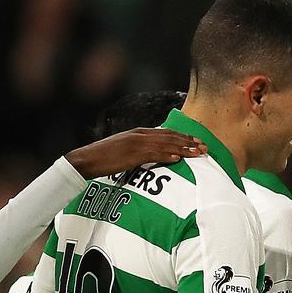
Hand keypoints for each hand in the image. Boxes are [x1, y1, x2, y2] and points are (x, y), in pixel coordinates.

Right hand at [65, 127, 205, 178]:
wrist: (86, 159)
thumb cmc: (103, 158)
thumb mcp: (123, 149)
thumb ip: (138, 150)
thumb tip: (151, 156)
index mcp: (138, 133)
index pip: (165, 133)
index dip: (182, 136)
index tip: (196, 141)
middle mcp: (139, 135)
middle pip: (169, 137)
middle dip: (188, 142)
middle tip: (205, 147)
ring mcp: (136, 143)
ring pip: (165, 144)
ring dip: (183, 148)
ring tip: (198, 153)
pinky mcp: (132, 154)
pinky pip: (153, 154)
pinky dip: (167, 155)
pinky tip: (178, 158)